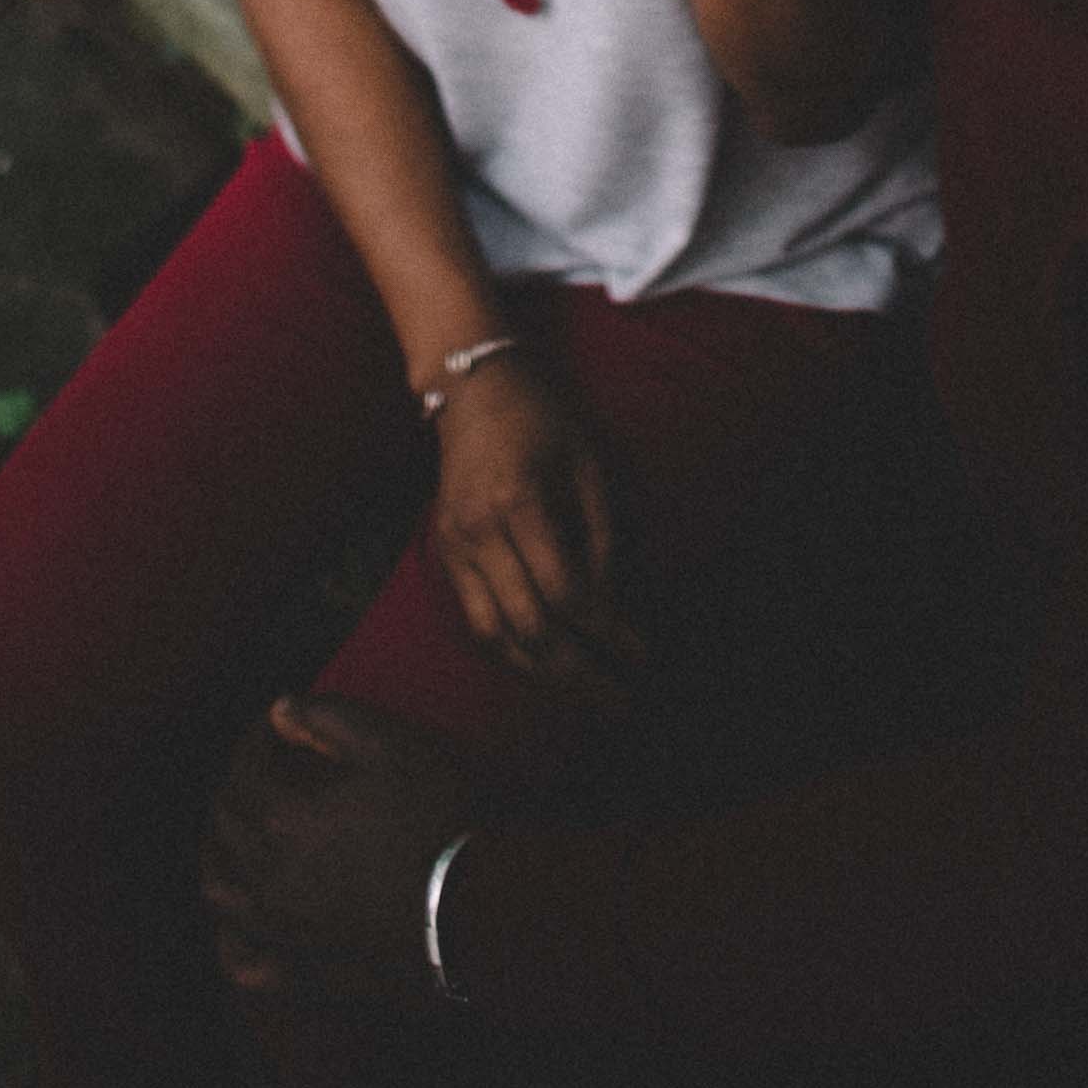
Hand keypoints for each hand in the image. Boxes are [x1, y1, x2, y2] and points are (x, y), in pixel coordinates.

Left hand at [202, 694, 476, 1009]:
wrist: (475, 909)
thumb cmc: (436, 819)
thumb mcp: (392, 744)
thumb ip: (329, 717)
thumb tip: (280, 708)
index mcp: (284, 819)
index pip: (242, 769)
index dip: (254, 738)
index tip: (276, 723)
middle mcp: (270, 878)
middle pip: (224, 825)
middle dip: (234, 785)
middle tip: (261, 766)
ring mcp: (284, 931)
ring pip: (220, 893)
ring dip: (218, 854)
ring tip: (233, 833)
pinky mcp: (306, 972)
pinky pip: (246, 964)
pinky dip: (231, 941)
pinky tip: (240, 924)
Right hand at [430, 354, 642, 695]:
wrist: (471, 386)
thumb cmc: (541, 417)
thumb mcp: (588, 463)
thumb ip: (603, 536)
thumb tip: (617, 606)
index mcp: (519, 503)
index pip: (566, 592)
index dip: (608, 632)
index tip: (641, 655)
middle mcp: (479, 532)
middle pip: (530, 627)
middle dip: (580, 673)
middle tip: (621, 700)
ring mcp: (455, 546)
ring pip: (496, 637)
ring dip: (544, 676)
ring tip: (587, 695)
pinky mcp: (445, 553)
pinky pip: (476, 621)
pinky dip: (512, 652)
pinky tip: (546, 666)